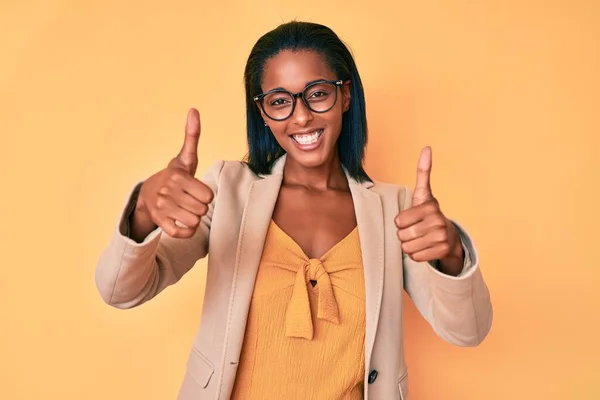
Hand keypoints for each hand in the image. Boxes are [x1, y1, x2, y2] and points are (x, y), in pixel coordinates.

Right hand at [133, 108, 213, 238]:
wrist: (148, 195)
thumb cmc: (175, 176)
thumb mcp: (185, 158)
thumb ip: (192, 136)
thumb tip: (194, 109)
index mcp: (178, 177)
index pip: (208, 196)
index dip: (205, 195)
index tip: (196, 190)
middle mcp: (168, 192)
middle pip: (203, 210)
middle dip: (200, 207)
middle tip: (189, 200)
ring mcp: (162, 208)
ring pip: (194, 222)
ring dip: (194, 219)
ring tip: (185, 210)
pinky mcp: (160, 223)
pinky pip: (182, 233)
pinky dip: (187, 232)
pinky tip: (183, 222)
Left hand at [394, 147, 463, 273]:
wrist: (448, 236)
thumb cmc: (428, 213)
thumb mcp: (423, 193)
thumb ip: (423, 171)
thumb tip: (427, 147)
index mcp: (430, 206)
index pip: (398, 221)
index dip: (400, 222)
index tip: (410, 218)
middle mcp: (438, 220)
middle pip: (402, 235)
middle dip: (404, 234)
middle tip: (415, 230)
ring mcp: (441, 237)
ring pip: (407, 248)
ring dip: (409, 245)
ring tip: (420, 238)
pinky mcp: (442, 251)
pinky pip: (415, 257)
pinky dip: (416, 255)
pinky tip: (425, 247)